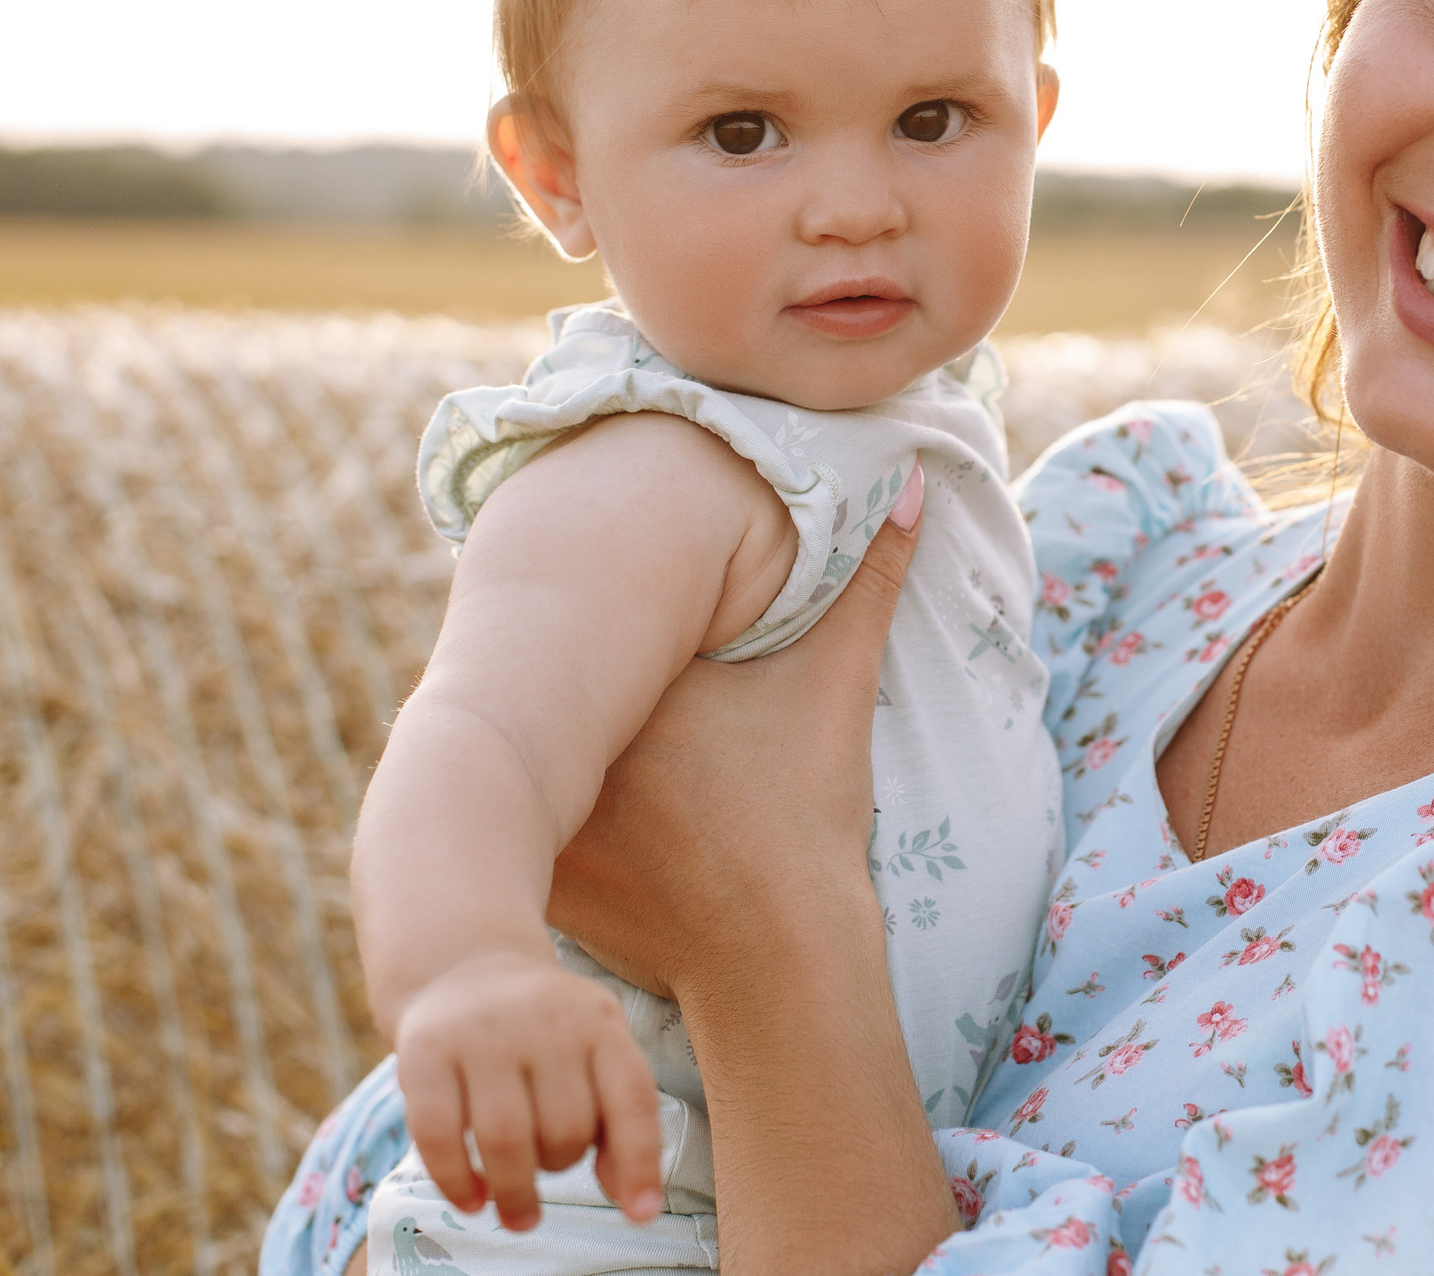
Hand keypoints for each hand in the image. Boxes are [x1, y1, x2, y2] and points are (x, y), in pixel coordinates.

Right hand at [389, 950, 667, 1229]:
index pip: (631, 1097)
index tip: (641, 1215)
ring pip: (505, 1138)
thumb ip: (620, 1122)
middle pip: (565, 1127)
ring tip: (518, 1213)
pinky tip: (471, 1200)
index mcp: (600, 1020)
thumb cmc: (546, 1036)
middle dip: (560, 1165)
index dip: (640, 1161)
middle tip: (549, 1165)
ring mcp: (481, 1032)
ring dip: (514, 1192)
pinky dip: (455, 1182)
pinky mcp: (425, 1051)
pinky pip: (438, 1136)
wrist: (467, 971)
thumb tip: (634, 1201)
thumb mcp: (596, 1056)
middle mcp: (544, 1019)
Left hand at [547, 462, 923, 1000]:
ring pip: (528, 752)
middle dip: (566, 669)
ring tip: (564, 733)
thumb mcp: (838, 683)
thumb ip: (871, 579)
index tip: (620, 604)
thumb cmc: (805, 811)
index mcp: (630, 679)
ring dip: (541, 741)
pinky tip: (575, 813)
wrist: (779, 951)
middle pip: (551, 680)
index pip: (594, 620)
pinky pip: (521, 827)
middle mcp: (571, 739)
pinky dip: (540, 817)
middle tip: (601, 672)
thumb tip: (912, 483)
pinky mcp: (537, 875)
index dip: (606, 611)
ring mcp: (545, 814)